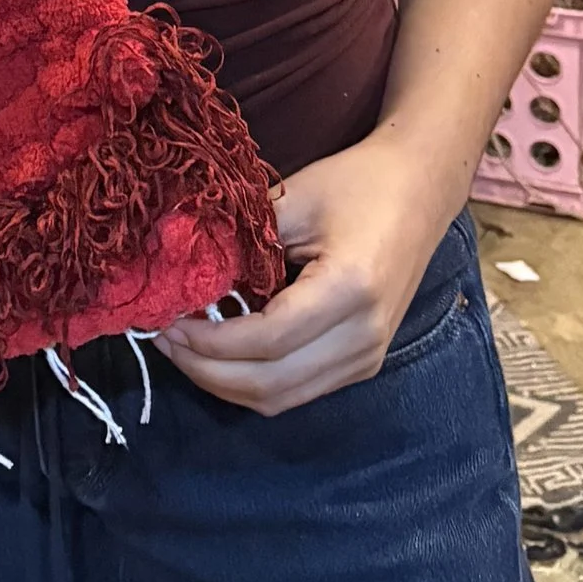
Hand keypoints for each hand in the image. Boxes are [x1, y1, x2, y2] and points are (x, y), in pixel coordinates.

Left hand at [155, 128, 461, 415]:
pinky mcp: (364, 363)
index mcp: (351, 290)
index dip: (208, 341)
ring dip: (224, 382)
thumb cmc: (357, 183)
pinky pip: (297, 390)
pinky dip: (252, 379)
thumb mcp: (293, 200)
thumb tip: (179, 274)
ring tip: (182, 346)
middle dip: (206, 370)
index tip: (165, 320)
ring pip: (281, 398)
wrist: (420, 190)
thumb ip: (239, 242)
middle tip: (162, 336)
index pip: (266, 340)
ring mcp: (368, 357)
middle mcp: (365, 337)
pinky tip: (221, 350)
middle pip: (270, 385)